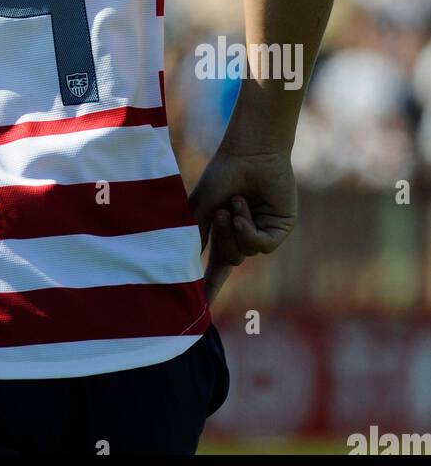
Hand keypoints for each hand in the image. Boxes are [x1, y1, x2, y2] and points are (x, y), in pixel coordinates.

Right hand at [188, 149, 296, 304]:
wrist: (249, 153)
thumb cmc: (223, 174)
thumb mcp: (200, 208)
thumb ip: (195, 237)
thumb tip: (185, 267)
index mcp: (224, 233)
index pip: (216, 270)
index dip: (209, 289)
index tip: (203, 312)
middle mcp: (244, 235)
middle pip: (229, 259)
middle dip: (221, 238)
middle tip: (219, 213)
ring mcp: (263, 232)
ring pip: (246, 253)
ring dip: (235, 230)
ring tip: (234, 204)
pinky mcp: (280, 229)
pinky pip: (262, 245)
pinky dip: (249, 230)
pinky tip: (245, 211)